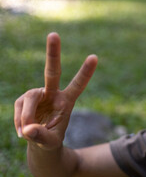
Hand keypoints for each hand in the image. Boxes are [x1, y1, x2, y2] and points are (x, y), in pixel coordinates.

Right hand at [14, 32, 97, 149]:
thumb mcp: (50, 142)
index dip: (85, 72)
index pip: (78, 85)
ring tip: (28, 133)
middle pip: (52, 72)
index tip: (94, 57)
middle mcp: (53, 93)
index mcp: (68, 101)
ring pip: (28, 99)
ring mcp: (38, 94)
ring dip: (26, 117)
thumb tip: (27, 129)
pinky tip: (24, 132)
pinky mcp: (25, 99)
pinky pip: (19, 108)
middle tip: (54, 34)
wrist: (40, 142)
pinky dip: (19, 121)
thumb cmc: (51, 140)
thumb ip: (41, 137)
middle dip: (53, 53)